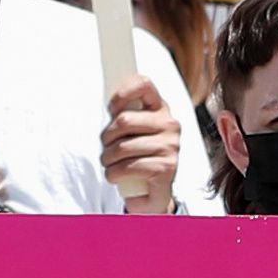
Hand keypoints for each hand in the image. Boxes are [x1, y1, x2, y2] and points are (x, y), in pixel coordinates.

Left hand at [100, 74, 184, 212]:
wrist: (151, 193)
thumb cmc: (136, 157)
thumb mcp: (130, 132)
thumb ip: (123, 115)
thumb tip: (109, 104)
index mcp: (160, 109)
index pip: (143, 84)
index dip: (122, 93)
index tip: (111, 110)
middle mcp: (170, 124)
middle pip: (124, 120)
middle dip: (106, 138)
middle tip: (106, 148)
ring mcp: (171, 146)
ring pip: (123, 147)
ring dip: (107, 159)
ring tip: (109, 164)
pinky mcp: (167, 168)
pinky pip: (129, 167)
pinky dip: (113, 174)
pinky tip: (114, 176)